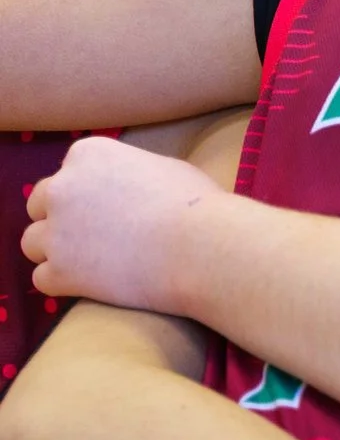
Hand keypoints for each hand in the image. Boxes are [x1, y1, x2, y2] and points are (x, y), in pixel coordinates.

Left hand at [23, 137, 216, 313]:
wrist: (205, 247)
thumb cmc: (199, 206)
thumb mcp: (166, 170)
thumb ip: (131, 175)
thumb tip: (130, 187)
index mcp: (89, 155)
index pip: (68, 173)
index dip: (89, 193)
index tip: (114, 209)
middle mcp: (62, 187)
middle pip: (40, 205)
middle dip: (64, 220)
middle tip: (99, 236)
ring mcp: (56, 230)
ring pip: (33, 242)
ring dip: (58, 252)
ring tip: (95, 263)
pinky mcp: (59, 271)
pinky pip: (43, 279)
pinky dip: (65, 283)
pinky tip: (95, 285)